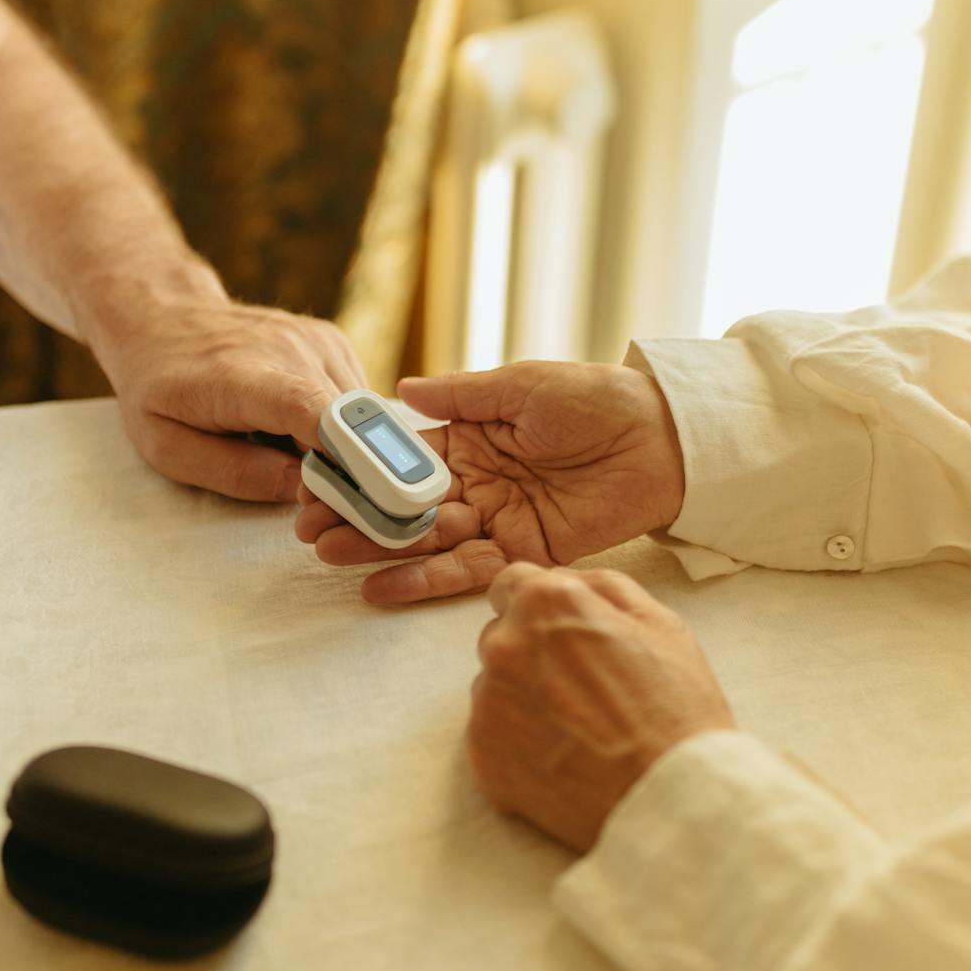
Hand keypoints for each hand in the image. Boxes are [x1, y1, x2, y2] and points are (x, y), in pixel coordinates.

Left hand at [99, 287, 367, 501]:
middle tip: (307, 504)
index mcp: (243, 377)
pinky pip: (357, 399)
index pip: (315, 414)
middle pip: (352, 425)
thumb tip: (302, 488)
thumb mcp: (168, 448)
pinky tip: (296, 427)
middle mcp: (291, 349)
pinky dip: (340, 425)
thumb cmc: (157, 388)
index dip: (346, 460)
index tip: (354, 499)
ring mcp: (317, 339)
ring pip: (363, 416)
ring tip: (286, 453)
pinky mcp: (332, 340)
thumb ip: (234, 473)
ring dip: (342, 449)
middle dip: (345, 474)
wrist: (162, 317)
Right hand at [294, 360, 685, 603]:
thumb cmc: (596, 399)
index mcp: (470, 436)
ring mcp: (496, 519)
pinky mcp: (522, 553)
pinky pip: (465, 571)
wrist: (663, 439)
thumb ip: (460, 397)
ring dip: (377, 549)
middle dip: (356, 515)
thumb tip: (398, 392)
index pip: (403, 456)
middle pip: (405, 504)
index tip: (315, 478)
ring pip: (426, 540)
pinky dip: (423, 580)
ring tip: (329, 554)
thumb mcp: (521, 385)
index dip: (360, 467)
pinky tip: (379, 586)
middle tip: (307, 529)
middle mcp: (476, 481)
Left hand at [467, 563, 735, 851]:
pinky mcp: (482, 755)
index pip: (510, 584)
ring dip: (523, 699)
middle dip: (531, 653)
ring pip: (494, 687)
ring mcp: (488, 703)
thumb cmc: (676, 708)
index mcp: (545, 604)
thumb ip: (600, 587)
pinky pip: (492, 736)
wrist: (673, 796)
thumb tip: (564, 580)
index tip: (558, 631)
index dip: (538, 607)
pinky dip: (519, 744)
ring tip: (577, 729)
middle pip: (500, 636)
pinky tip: (563, 757)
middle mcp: (505, 645)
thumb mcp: (659, 622)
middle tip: (581, 688)